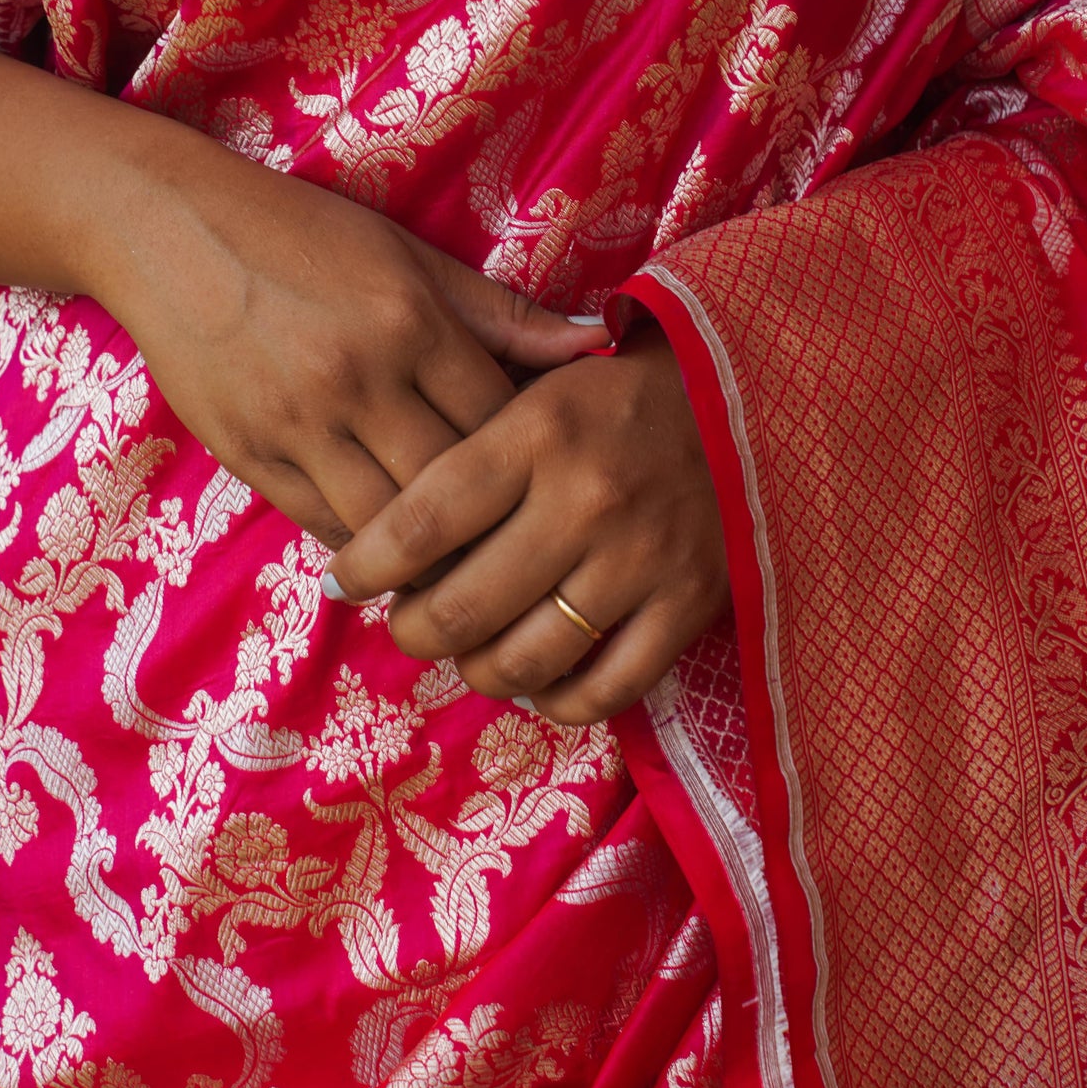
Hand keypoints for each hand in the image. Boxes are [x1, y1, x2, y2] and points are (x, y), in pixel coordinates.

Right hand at [89, 123, 605, 544]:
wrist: (171, 231)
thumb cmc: (305, 234)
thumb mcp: (410, 257)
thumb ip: (502, 312)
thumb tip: (600, 337)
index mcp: (412, 323)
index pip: (499, 422)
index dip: (533, 461)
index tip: (554, 480)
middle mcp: (359, 379)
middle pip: (451, 487)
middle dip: (492, 526)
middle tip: (526, 550)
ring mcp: (299, 423)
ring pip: (387, 526)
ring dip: (428, 556)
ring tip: (465, 569)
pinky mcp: (249, 453)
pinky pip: (322, 525)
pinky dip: (362, 545)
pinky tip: (390, 551)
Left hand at [323, 322, 727, 723]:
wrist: (743, 398)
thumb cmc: (614, 399)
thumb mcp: (535, 387)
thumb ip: (463, 449)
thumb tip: (377, 535)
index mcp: (538, 432)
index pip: (422, 522)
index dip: (366, 567)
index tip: (343, 581)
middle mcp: (587, 498)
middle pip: (460, 608)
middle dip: (412, 631)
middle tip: (407, 625)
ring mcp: (642, 558)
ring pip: (523, 661)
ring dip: (478, 671)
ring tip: (470, 651)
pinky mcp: (689, 603)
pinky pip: (604, 691)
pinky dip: (557, 700)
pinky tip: (540, 676)